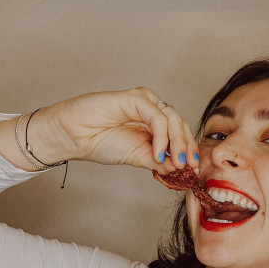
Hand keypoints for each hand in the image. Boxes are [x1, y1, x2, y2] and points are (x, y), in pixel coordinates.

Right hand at [0, 87, 197, 174]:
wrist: (75, 136)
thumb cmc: (99, 142)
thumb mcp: (137, 157)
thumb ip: (158, 161)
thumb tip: (180, 168)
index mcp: (153, 122)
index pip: (179, 132)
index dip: (188, 148)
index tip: (194, 168)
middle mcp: (151, 109)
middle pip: (179, 124)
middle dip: (187, 146)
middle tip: (188, 166)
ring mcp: (144, 101)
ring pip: (172, 119)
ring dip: (177, 143)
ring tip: (176, 162)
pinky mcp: (135, 98)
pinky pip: (157, 117)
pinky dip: (161, 137)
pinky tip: (157, 153)